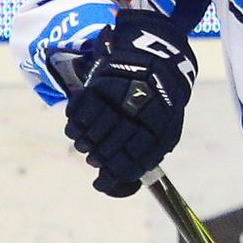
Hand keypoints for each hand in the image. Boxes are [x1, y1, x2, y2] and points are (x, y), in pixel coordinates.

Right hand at [63, 10, 195, 196]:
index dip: (112, 179)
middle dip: (97, 161)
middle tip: (95, 159)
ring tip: (86, 142)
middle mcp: (132, 123)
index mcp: (154, 136)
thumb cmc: (161, 100)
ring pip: (86, 138)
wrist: (156, 60)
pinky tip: (78, 126)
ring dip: (84, 143)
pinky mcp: (95, 90)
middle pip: (103, 155)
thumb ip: (151, 152)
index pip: (128, 167)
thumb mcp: (167, 129)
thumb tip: (132, 175)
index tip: (102, 183)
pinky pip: (76, 116)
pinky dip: (74, 124)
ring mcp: (112, 106)